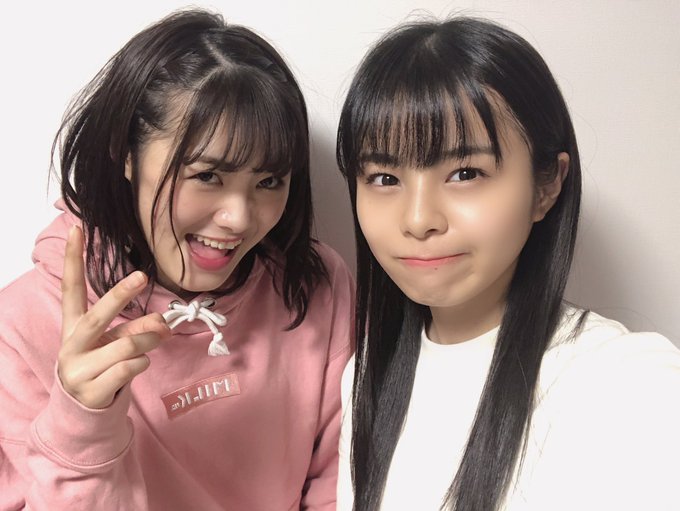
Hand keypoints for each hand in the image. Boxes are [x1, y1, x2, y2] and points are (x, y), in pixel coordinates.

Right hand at [57, 225, 170, 408]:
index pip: (71, 287)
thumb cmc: (102, 364)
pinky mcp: (91, 390)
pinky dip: (143, 363)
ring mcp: (77, 369)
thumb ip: (137, 328)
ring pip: (126, 345)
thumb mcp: (116, 342)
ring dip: (148, 341)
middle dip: (121, 294)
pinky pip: (130, 367)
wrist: (82, 409)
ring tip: (154, 341)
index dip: (73, 259)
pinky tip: (139, 365)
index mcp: (74, 325)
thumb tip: (162, 323)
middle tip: (142, 276)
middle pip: (98, 314)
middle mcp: (72, 344)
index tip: (78, 229)